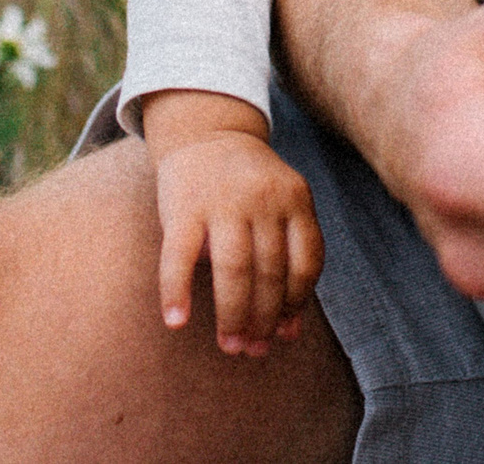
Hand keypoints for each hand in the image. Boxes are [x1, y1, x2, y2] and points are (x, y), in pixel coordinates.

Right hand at [153, 130, 322, 355]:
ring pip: (234, 270)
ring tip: (230, 345)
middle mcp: (263, 198)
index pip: (306, 262)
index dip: (297, 304)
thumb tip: (290, 331)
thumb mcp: (282, 205)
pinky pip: (179, 257)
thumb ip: (288, 256)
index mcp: (296, 198)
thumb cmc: (249, 187)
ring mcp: (223, 201)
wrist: (207, 132)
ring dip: (233, 315)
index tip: (285, 335)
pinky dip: (177, 292)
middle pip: (270, 272)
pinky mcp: (183, 206)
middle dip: (264, 319)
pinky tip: (177, 321)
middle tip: (253, 350)